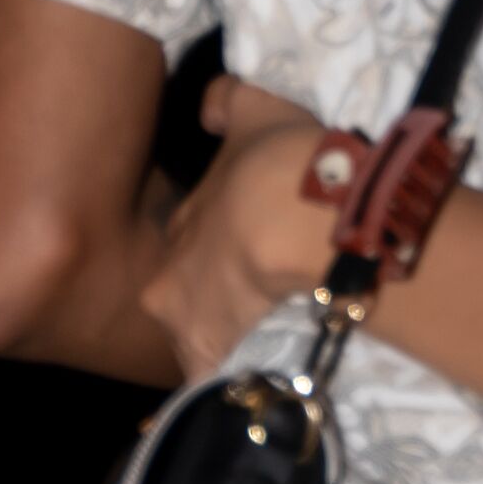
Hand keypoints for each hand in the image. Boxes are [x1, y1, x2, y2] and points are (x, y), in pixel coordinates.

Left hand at [138, 78, 337, 379]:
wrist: (310, 227)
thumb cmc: (280, 167)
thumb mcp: (257, 111)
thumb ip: (227, 102)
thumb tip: (209, 103)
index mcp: (176, 240)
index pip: (190, 244)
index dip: (221, 236)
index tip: (252, 232)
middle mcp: (172, 295)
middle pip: (193, 298)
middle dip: (219, 291)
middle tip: (266, 282)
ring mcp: (199, 341)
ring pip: (214, 340)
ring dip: (238, 333)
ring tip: (284, 325)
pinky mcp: (232, 374)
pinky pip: (237, 381)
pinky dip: (255, 375)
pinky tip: (285, 364)